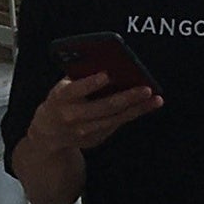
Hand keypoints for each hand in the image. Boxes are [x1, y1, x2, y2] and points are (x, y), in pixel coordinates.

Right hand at [30, 72, 163, 155]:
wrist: (48, 133)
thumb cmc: (61, 101)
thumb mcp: (62, 87)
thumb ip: (80, 77)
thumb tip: (110, 64)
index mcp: (60, 98)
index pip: (75, 90)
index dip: (91, 83)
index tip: (107, 74)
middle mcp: (71, 117)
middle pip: (103, 107)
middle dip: (126, 97)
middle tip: (146, 88)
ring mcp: (84, 131)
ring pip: (115, 118)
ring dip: (137, 108)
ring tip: (155, 98)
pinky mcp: (95, 139)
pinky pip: (117, 124)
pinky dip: (134, 114)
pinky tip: (148, 105)